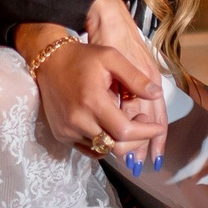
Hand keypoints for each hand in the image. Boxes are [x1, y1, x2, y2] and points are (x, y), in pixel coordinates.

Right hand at [78, 0, 168, 167]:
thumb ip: (135, 77)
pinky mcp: (62, 135)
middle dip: (136, 140)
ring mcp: (68, 130)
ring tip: (125, 121)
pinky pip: (89, 149)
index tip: (158, 128)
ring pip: (103, 149)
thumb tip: (157, 95)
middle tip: (142, 122)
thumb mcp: (111, 58)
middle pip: (116, 147)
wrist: (50, 61)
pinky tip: (109, 127)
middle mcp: (78, 120)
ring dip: (120, 141)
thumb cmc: (82, 57)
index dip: (146, 133)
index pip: (125, 131)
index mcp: (92, 101)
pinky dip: (103, 143)